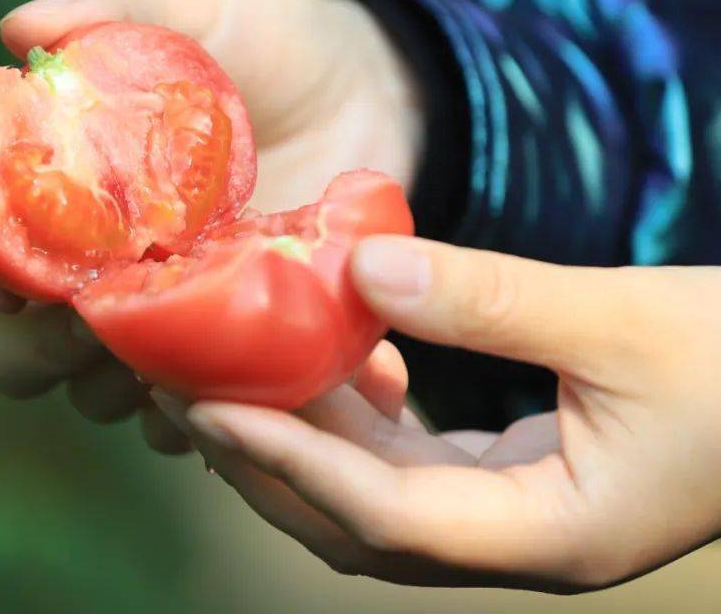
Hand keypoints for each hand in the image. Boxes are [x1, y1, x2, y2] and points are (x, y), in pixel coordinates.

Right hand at [0, 0, 424, 451]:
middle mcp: (96, 268)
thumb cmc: (269, 44)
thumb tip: (21, 28)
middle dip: (37, 351)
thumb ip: (112, 6)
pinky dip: (196, 418)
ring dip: (116, 389)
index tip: (8, 281)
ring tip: (173, 356)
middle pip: (16, 349)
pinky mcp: (224, 353)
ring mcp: (158, 320)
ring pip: (93, 395)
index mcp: (65, 192)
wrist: (372, 92)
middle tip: (95, 322)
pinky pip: (183, 419)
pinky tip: (235, 385)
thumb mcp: (198, 9)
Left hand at [154, 236, 720, 590]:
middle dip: (265, 460)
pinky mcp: (515, 480)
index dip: (288, 459)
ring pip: (374, 494)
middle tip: (186, 390)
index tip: (206, 405)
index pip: (383, 514)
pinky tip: (342, 354)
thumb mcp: (621, 321)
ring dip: (303, 436)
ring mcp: (513, 517)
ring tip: (235, 368)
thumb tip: (357, 265)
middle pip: (354, 524)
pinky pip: (411, 461)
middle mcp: (517, 543)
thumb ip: (488, 299)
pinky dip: (361, 416)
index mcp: (548, 537)